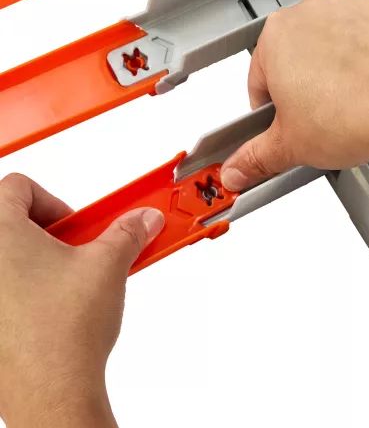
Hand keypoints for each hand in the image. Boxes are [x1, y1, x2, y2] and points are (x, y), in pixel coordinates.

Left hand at [0, 174, 164, 427]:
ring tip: (70, 282)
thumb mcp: (108, 264)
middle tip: (78, 252)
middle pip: (11, 222)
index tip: (78, 224)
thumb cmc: (63, 330)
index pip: (17, 187)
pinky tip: (55, 310)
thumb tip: (144, 220)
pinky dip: (27, 291)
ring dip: (40, 262)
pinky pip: (6, 290)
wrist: (51, 391)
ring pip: (9, 259)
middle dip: (51, 234)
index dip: (54, 201)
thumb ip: (129, 232)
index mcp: (1, 233)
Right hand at [221, 0, 368, 190]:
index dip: (272, 111)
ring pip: (334, 44)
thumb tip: (236, 170)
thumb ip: (256, 158)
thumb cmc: (355, 115)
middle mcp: (312, 11)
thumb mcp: (291, 146)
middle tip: (323, 117)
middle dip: (305, 87)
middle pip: (297, 57)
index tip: (288, 125)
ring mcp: (352, 6)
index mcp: (277, 36)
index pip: (260, 80)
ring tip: (353, 102)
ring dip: (337, 68)